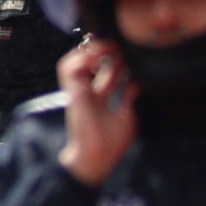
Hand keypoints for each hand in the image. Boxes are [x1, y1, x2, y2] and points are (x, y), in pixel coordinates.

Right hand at [53, 38, 136, 184]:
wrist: (98, 157)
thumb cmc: (112, 143)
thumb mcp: (127, 116)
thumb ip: (130, 98)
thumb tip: (137, 82)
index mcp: (101, 98)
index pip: (104, 71)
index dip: (115, 59)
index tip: (130, 55)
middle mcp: (88, 92)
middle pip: (91, 61)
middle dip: (105, 51)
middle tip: (120, 48)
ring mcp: (79, 91)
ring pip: (76, 60)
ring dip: (91, 52)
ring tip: (106, 50)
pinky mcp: (73, 93)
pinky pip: (68, 69)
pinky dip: (80, 59)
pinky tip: (96, 58)